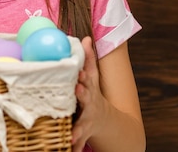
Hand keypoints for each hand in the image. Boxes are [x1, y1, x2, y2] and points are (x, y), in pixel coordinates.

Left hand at [71, 36, 107, 151]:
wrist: (107, 122)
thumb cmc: (93, 94)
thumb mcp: (93, 77)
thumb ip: (88, 59)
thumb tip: (86, 37)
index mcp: (90, 88)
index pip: (88, 79)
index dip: (83, 75)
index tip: (78, 72)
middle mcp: (91, 104)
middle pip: (87, 99)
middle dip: (82, 95)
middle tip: (77, 90)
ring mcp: (87, 121)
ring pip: (82, 125)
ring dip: (77, 129)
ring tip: (71, 134)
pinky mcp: (81, 134)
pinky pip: (76, 143)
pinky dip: (73, 147)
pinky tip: (70, 151)